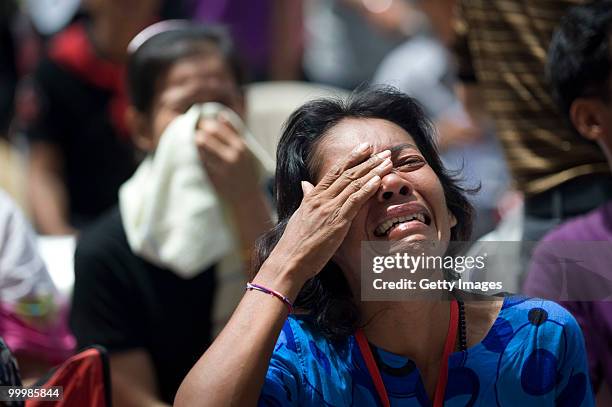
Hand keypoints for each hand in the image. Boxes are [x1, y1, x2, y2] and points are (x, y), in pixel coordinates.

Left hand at [195, 114, 259, 202]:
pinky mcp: (214, 179)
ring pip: (201, 150)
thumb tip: (221, 115)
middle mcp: (232, 157)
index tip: (202, 124)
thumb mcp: (246, 150)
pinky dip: (198, 158)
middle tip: (196, 133)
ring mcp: (223, 169)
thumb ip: (235, 132)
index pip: (217, 128)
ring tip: (195, 143)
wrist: (247, 197)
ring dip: (196, 144)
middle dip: (198, 133)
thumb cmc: (246, 171)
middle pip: (206, 138)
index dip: (206, 124)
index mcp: (241, 147)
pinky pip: (201, 163)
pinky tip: (198, 156)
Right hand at [265, 144, 392, 285]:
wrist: (290, 260)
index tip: (364, 148)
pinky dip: (367, 189)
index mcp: (313, 196)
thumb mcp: (300, 215)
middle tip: (383, 151)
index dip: (351, 158)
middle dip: (368, 161)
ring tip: (387, 162)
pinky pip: (354, 201)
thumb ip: (306, 198)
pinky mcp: (337, 222)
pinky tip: (378, 180)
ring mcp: (329, 209)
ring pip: (354, 184)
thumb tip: (305, 184)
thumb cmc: (294, 242)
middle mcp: (321, 199)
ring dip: (373, 171)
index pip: (335, 171)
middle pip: (348, 174)